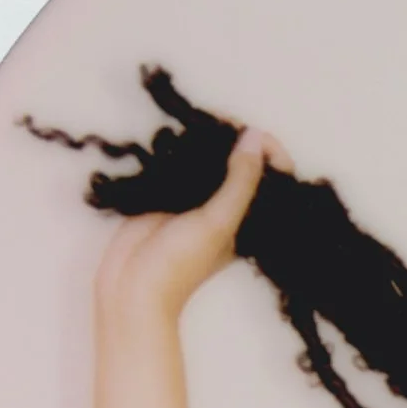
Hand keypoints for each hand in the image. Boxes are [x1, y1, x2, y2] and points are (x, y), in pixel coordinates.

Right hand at [93, 126, 294, 327]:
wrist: (132, 286)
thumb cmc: (181, 263)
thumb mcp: (218, 222)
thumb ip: (240, 181)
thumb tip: (254, 137)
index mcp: (251, 219)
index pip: (273, 177)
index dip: (268, 150)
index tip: (250, 133)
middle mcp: (229, 206)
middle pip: (243, 162)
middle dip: (235, 138)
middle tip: (219, 121)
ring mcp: (198, 199)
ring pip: (212, 158)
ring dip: (207, 139)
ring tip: (200, 124)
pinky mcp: (171, 193)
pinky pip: (182, 162)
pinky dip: (181, 146)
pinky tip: (177, 134)